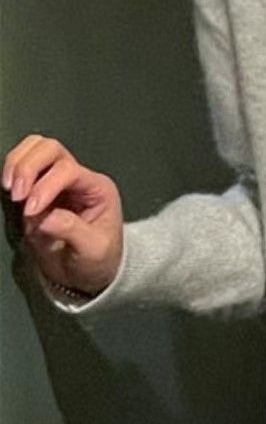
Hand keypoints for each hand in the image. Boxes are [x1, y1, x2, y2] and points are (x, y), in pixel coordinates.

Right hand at [3, 134, 123, 295]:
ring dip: (17, 164)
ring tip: (11, 190)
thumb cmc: (98, 261)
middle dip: (28, 167)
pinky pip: (22, 165)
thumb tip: (43, 217)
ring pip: (35, 149)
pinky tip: (9, 190)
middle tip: (17, 194)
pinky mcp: (38, 188)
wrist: (89, 274)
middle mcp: (78, 179)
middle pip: (50, 149)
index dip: (45, 186)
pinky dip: (11, 171)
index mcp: (97, 189)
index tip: (31, 210)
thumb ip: (71, 231)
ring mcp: (57, 180)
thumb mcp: (93, 251)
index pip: (67, 170)